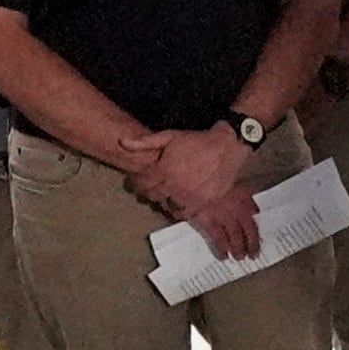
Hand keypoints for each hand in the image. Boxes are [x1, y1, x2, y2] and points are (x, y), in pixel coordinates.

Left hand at [118, 123, 259, 257]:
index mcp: (164, 170)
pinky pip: (186, 213)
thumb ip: (145, 143)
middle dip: (149, 192)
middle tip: (151, 187)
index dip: (136, 183)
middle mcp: (175, 186)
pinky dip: (180, 209)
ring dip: (164, 201)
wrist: (226, 147)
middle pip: (153, 196)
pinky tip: (180, 201)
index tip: (137, 181)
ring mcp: (190, 197)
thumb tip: (122, 142)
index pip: (142, 184)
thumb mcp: (169, 136)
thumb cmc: (197, 141)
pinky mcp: (203, 203)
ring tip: (166, 193)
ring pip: (168, 206)